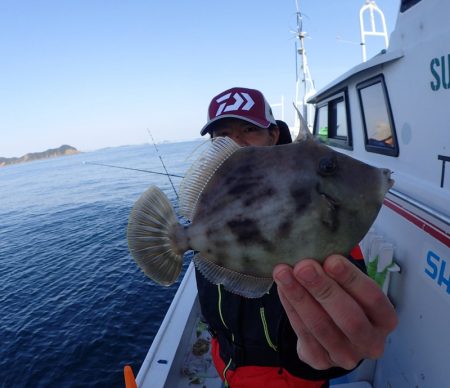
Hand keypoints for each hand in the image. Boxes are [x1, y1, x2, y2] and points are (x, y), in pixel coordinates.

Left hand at [272, 254, 397, 370]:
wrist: (332, 334)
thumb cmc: (344, 300)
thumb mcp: (351, 288)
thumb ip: (339, 273)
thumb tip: (315, 250)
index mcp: (385, 319)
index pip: (373, 298)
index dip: (351, 279)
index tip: (331, 260)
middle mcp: (370, 342)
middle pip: (348, 317)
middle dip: (323, 289)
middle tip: (303, 266)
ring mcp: (346, 356)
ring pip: (320, 326)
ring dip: (299, 296)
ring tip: (283, 273)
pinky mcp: (320, 361)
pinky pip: (302, 333)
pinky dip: (290, 307)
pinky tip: (281, 288)